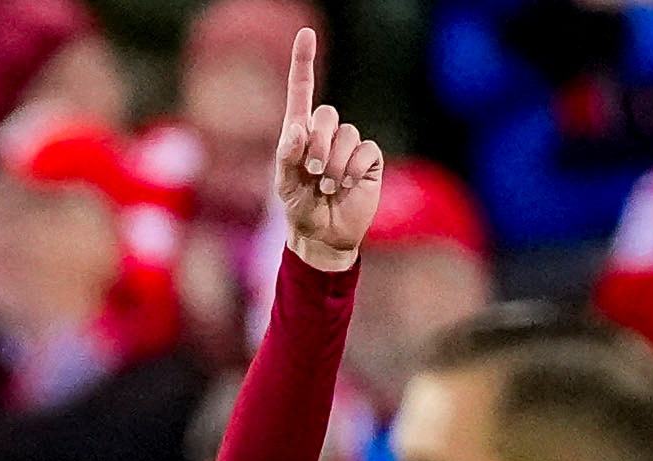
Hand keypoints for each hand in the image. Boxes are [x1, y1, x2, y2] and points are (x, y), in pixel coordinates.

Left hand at [274, 29, 382, 271]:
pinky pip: (365, 150)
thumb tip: (298, 130)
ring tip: (328, 185)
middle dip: (319, 143)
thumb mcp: (284, 186)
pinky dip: (353, 169)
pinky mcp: (369, 159)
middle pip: (327, 114)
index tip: (306, 34)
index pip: (301, 91)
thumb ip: (286, 157)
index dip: (303, 62)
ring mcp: (349, 145)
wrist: (324, 234)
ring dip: (335, 163)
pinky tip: (347, 185)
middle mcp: (326, 134)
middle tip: (314, 171)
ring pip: (347, 134)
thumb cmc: (300, 208)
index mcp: (300, 134)